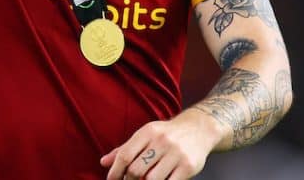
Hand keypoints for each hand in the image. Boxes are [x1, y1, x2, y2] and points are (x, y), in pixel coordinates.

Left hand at [100, 111, 221, 179]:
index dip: (115, 172)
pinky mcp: (188, 166)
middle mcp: (162, 141)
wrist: (200, 128)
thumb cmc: (167, 134)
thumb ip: (125, 149)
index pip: (125, 155)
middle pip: (136, 169)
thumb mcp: (146, 135)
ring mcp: (176, 154)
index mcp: (148, 132)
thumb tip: (103, 162)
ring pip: (151, 179)